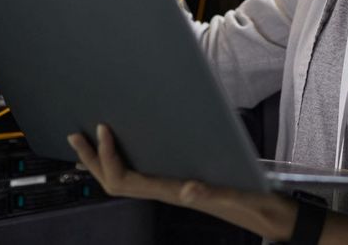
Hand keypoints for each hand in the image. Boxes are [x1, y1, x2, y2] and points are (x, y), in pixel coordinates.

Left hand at [67, 124, 299, 241]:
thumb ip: (214, 193)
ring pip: (126, 180)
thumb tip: (187, 189)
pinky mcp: (182, 185)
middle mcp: (168, 192)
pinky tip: (127, 150)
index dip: (107, 156)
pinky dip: (126, 161)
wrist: (272, 217)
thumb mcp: (238, 196)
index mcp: (174, 192)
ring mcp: (173, 190)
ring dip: (103, 161)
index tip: (103, 130)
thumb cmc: (257, 205)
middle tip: (75, 134)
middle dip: (92, 158)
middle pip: (116, 181)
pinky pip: (143, 176)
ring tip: (89, 141)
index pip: (125, 179)